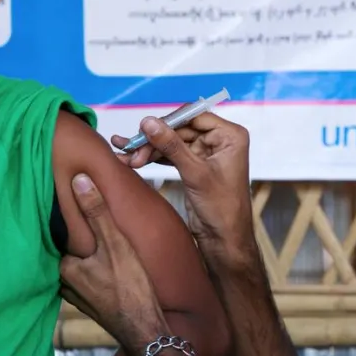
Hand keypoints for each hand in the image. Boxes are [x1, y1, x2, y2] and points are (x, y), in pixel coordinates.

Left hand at [60, 174, 169, 355]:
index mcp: (66, 267)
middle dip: (73, 236)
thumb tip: (79, 179)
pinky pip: (85, 280)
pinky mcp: (92, 306)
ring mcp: (78, 297)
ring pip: (75, 267)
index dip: (64, 218)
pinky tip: (101, 262)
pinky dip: (90, 269)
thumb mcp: (116, 244)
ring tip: (89, 235)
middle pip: (66, 251)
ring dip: (81, 255)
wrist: (146, 331)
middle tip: (78, 214)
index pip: (58, 235)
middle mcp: (65, 284)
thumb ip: (97, 212)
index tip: (67, 200)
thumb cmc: (131, 288)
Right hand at [112, 113, 253, 255]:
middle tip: (131, 149)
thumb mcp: (195, 173)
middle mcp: (219, 140)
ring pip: (172, 142)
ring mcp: (205, 152)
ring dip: (149, 149)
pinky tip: (133, 159)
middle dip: (154, 139)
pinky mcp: (193, 165)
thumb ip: (171, 146)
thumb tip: (148, 122)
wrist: (223, 239)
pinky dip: (153, 157)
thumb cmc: (222, 208)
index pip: (194, 116)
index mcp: (230, 136)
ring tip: (126, 156)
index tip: (143, 128)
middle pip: (179, 129)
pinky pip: (170, 155)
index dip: (168, 121)